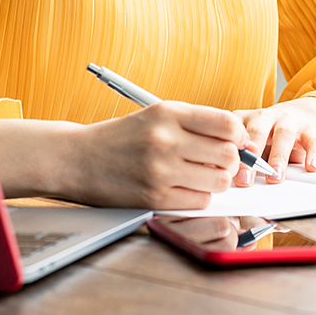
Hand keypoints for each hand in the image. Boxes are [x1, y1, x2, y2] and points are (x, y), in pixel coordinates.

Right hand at [0, 101, 247, 209]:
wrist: (77, 159)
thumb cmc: (121, 138)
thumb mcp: (156, 115)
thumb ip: (195, 124)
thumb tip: (239, 139)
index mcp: (168, 113)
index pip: (227, 124)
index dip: (239, 135)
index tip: (235, 141)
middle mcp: (165, 140)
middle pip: (228, 155)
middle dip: (230, 161)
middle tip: (217, 162)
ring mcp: (160, 170)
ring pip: (218, 181)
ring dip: (216, 181)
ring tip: (201, 176)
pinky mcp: (154, 198)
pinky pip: (199, 201)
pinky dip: (199, 197)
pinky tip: (185, 189)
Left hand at [231, 97, 315, 186]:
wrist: (293, 116)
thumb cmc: (263, 137)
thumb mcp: (246, 143)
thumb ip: (236, 157)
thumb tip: (222, 179)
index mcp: (245, 119)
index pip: (234, 131)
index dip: (229, 149)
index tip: (225, 169)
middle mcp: (266, 116)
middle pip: (257, 131)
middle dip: (250, 157)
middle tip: (245, 180)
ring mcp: (288, 120)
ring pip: (284, 134)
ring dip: (279, 157)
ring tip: (275, 176)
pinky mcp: (309, 129)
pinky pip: (312, 140)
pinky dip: (313, 154)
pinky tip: (310, 167)